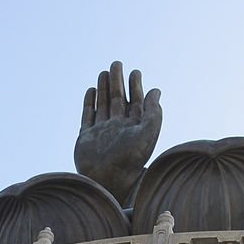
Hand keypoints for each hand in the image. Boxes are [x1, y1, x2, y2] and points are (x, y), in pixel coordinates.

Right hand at [75, 61, 161, 204]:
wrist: (106, 180)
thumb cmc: (130, 159)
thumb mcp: (148, 133)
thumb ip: (153, 112)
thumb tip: (156, 91)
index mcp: (135, 128)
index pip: (136, 102)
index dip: (136, 86)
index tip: (135, 71)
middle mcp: (119, 129)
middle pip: (118, 100)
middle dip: (118, 82)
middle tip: (117, 63)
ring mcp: (102, 133)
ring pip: (103, 105)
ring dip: (104, 88)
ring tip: (104, 72)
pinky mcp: (86, 138)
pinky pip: (88, 116)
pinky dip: (89, 103)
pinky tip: (91, 90)